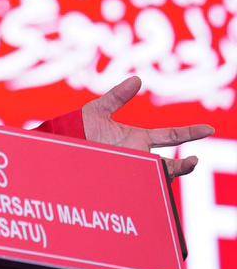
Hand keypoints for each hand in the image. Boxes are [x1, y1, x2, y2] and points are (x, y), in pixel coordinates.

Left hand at [82, 76, 213, 178]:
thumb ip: (117, 96)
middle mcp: (139, 156)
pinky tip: (149, 185)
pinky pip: (139, 189)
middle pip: (170, 164)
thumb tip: (138, 79)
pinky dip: (148, 189)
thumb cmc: (77, 127)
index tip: (209, 129)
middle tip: (193, 161)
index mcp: (138, 139)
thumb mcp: (98, 110)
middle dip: (183, 166)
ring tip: (169, 172)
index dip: (190, 132)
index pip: (171, 136)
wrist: (59, 148)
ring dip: (166, 177)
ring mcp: (131, 171)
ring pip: (157, 179)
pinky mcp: (121, 183)